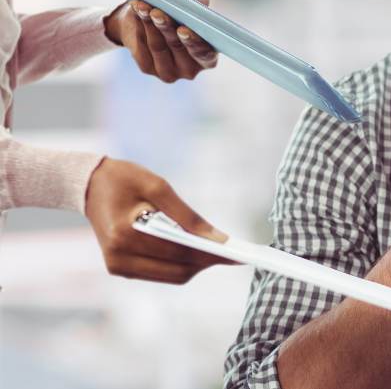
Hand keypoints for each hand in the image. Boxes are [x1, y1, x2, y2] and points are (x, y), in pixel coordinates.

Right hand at [84, 158, 232, 283]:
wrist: (89, 185)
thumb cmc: (124, 179)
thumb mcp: (158, 187)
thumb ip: (188, 216)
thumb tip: (217, 239)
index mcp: (125, 235)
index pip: (178, 253)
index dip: (210, 255)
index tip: (236, 254)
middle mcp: (118, 258)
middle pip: (177, 271)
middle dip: (206, 262)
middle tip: (232, 253)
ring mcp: (117, 266)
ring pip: (171, 276)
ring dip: (195, 265)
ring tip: (217, 251)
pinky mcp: (120, 268)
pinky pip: (160, 273)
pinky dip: (180, 264)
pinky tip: (195, 250)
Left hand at [104, 0, 217, 82]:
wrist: (148, 21)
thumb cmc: (177, 12)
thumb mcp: (191, 3)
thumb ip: (199, 2)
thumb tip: (198, 2)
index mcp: (208, 57)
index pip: (205, 54)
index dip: (194, 42)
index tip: (183, 29)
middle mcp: (190, 69)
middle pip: (177, 47)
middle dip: (166, 27)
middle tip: (156, 13)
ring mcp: (168, 71)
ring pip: (157, 45)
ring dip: (149, 23)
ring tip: (143, 6)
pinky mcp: (147, 68)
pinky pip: (142, 46)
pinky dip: (139, 25)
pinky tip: (137, 12)